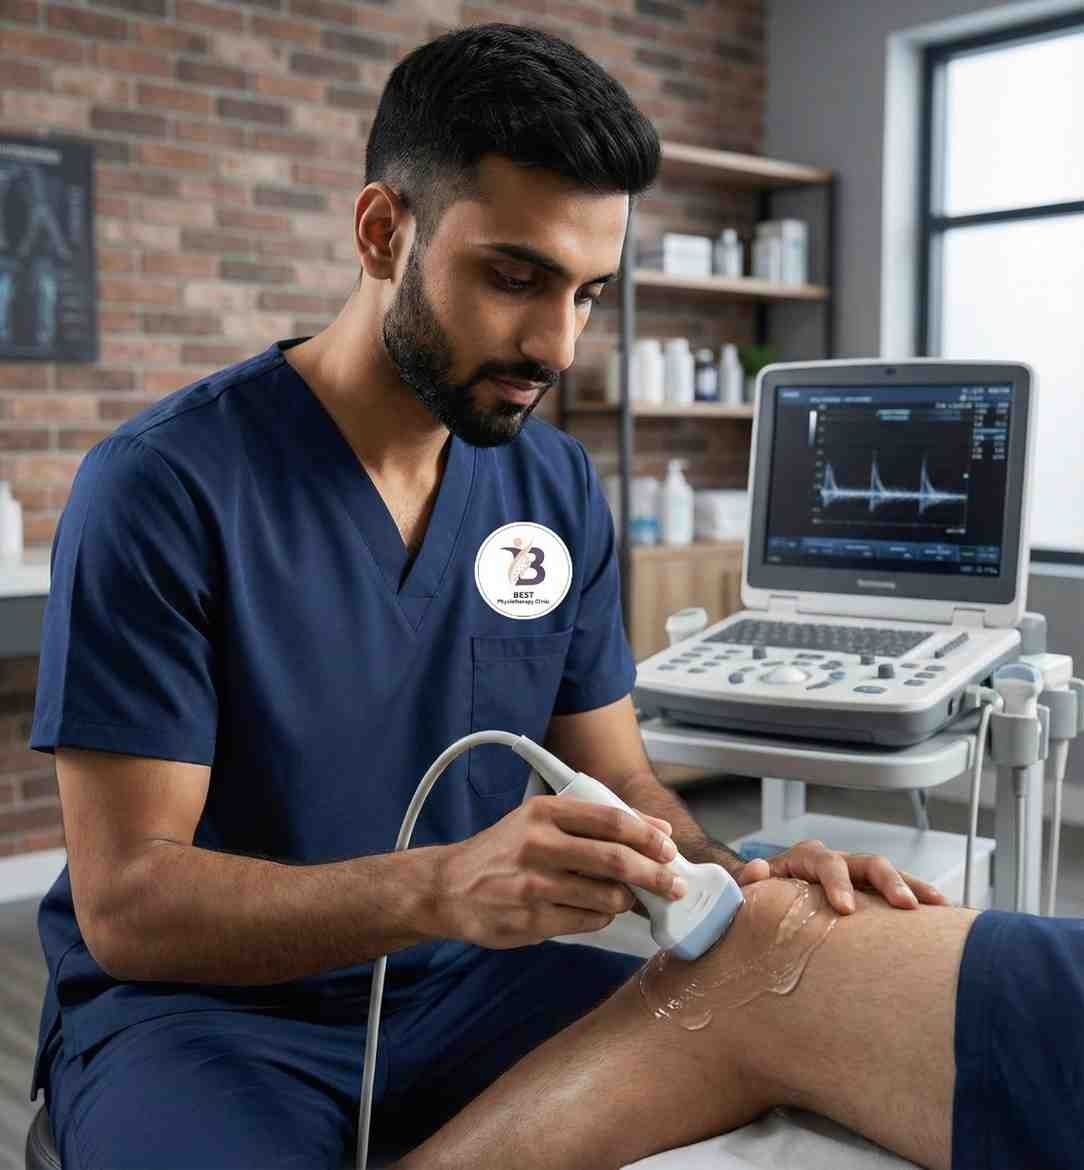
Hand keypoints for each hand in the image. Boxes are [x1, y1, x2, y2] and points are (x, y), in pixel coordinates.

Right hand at [436, 796, 679, 947]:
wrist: (448, 887)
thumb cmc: (502, 851)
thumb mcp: (538, 821)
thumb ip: (591, 823)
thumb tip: (654, 831)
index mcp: (545, 812)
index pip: (610, 819)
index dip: (647, 835)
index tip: (669, 848)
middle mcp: (539, 844)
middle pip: (615, 859)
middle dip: (654, 874)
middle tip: (673, 884)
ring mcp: (535, 884)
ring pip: (606, 896)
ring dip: (627, 900)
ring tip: (628, 899)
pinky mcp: (532, 919)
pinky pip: (587, 922)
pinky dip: (602, 917)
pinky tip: (596, 911)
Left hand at [733, 838, 950, 914]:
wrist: (766, 894)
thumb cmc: (760, 894)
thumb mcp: (749, 887)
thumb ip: (748, 880)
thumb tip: (757, 869)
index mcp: (806, 858)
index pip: (824, 862)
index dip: (836, 882)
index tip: (846, 908)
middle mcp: (836, 862)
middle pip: (867, 862)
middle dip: (887, 881)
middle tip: (905, 906)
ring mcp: (856, 877)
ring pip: (889, 875)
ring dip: (913, 887)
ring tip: (938, 905)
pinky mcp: (869, 895)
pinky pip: (896, 894)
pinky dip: (917, 900)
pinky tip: (942, 917)